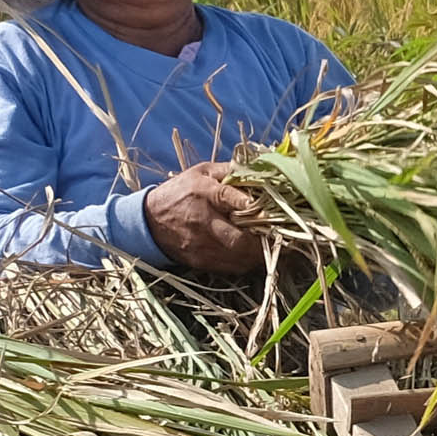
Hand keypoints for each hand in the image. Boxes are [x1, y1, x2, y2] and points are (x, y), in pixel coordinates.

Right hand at [142, 162, 269, 274]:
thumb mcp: (201, 172)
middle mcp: (203, 220)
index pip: (230, 198)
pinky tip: (259, 256)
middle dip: (265, 240)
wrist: (150, 220)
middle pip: (239, 238)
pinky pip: (231, 267)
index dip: (253, 205)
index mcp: (204, 193)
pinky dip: (249, 263)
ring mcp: (201, 244)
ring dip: (261, 255)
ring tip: (280, 249)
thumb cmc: (180, 192)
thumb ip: (229, 170)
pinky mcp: (201, 261)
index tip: (271, 210)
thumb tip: (260, 168)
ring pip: (239, 257)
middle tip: (286, 237)